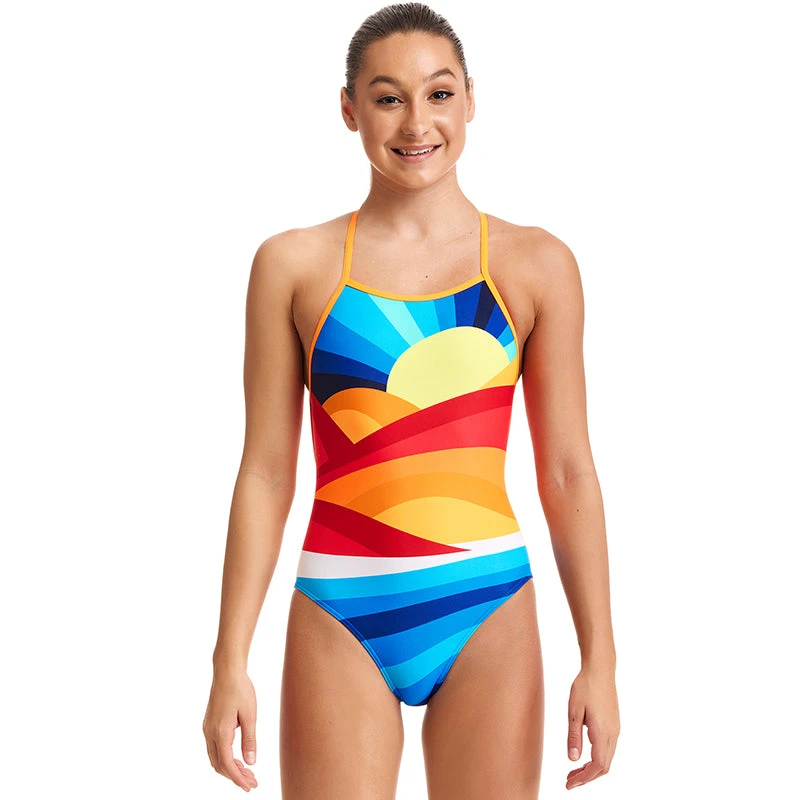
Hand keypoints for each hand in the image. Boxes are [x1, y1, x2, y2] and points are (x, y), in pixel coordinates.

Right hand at [203, 667, 258, 791]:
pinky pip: (214, 748)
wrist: (227, 671)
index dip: (238, 778)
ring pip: (215, 758)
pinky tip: (238, 757)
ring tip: (248, 772)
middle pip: (219, 765)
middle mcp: (210, 733)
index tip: (250, 786)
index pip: (227, 764)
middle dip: (235, 776)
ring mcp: (207, 729)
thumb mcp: (250, 715)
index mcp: (220, 732)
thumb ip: (250, 740)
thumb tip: (251, 763)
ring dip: (230, 768)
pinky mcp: (209, 724)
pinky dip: (225, 758)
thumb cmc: (241, 689)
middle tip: (252, 781)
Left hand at [565, 664, 619, 789]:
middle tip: (568, 780)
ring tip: (573, 771)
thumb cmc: (585, 686)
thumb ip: (573, 736)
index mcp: (602, 732)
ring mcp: (615, 729)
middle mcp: (613, 734)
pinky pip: (608, 749)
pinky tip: (584, 755)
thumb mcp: (574, 711)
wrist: (600, 669)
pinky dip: (597, 758)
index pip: (597, 766)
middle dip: (587, 777)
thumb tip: (573, 760)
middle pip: (604, 767)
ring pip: (607, 758)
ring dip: (591, 768)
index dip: (584, 779)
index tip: (569, 784)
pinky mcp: (614, 724)